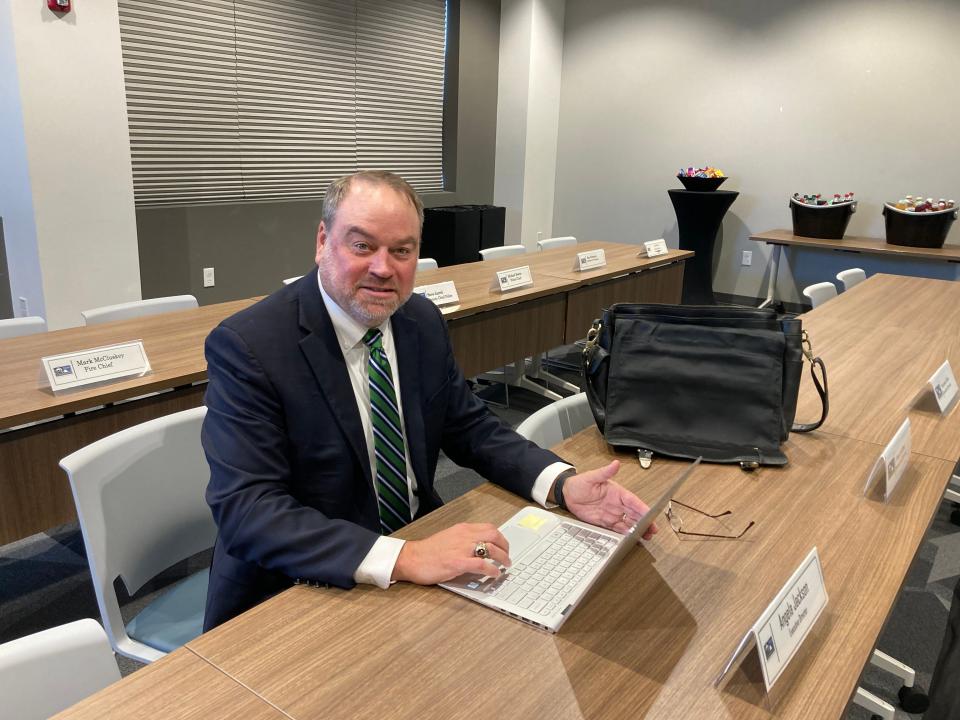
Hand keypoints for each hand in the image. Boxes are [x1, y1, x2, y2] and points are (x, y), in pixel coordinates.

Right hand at [391, 522, 510, 584]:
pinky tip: (494, 574)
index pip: (488, 528)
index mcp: (462, 529)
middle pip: (494, 535)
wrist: (411, 558)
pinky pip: (482, 565)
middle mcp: (464, 536)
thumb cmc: (426, 551)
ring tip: (505, 566)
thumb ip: (463, 541)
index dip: (500, 538)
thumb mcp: (448, 539)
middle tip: (508, 556)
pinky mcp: (458, 563)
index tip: (504, 546)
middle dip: (505, 546)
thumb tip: (478, 549)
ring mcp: (462, 549)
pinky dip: (492, 569)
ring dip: (503, 558)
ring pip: (491, 548)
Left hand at [563, 460, 657, 538]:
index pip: (633, 501)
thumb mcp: (592, 477)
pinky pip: (618, 529)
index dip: (642, 508)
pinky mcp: (605, 522)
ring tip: (647, 537)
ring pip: (629, 523)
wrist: (567, 494)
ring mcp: (612, 514)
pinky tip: (632, 539)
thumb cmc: (580, 483)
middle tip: (653, 530)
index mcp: (617, 492)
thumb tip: (615, 463)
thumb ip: (605, 472)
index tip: (650, 514)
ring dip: (638, 530)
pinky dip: (626, 534)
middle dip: (645, 522)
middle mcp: (617, 504)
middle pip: (635, 514)